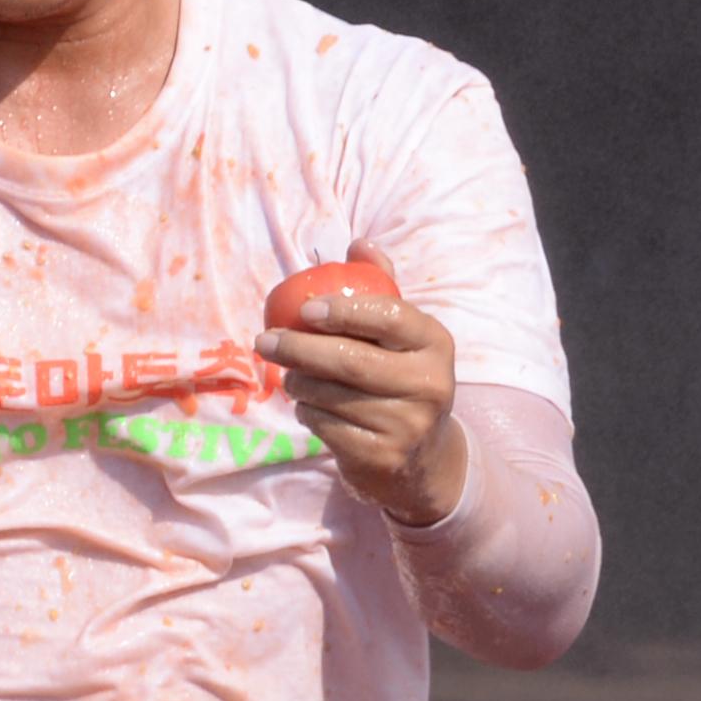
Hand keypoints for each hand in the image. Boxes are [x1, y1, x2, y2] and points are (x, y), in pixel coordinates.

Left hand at [256, 238, 466, 525]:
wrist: (423, 456)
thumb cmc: (402, 376)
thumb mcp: (401, 335)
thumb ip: (381, 288)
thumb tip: (359, 243)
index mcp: (435, 343)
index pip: (389, 316)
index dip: (343, 310)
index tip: (304, 309)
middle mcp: (430, 384)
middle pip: (350, 361)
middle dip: (299, 348)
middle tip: (265, 340)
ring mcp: (408, 425)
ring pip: (330, 396)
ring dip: (297, 382)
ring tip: (289, 374)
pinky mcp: (382, 457)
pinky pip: (325, 426)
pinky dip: (306, 412)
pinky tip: (308, 406)